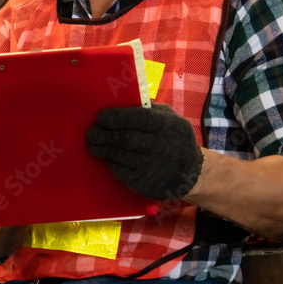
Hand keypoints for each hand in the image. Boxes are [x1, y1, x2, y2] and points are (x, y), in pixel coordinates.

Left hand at [86, 104, 202, 199]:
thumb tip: (120, 99)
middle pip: (127, 139)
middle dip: (105, 135)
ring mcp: (155, 168)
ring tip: (92, 144)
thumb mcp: (171, 118)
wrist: (192, 174)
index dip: (117, 117)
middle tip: (90, 132)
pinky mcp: (147, 185)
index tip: (100, 117)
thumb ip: (149, 109)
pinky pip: (123, 172)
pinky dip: (111, 163)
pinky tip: (105, 157)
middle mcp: (164, 147)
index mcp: (169, 126)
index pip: (139, 119)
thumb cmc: (175, 139)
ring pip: (121, 156)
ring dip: (103, 149)